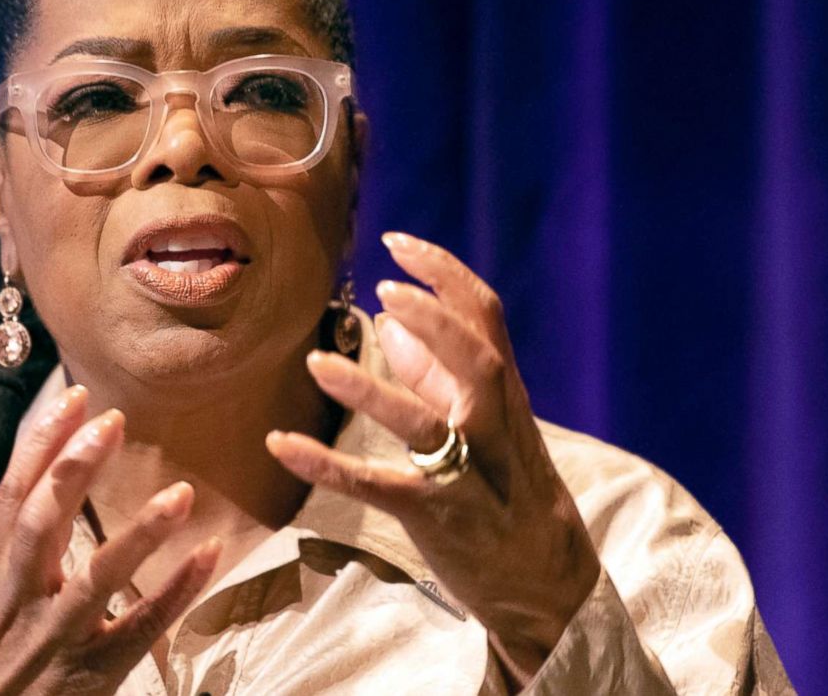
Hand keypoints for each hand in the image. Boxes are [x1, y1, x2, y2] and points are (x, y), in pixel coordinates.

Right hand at [0, 386, 220, 695]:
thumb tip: (24, 515)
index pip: (11, 494)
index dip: (41, 441)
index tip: (73, 398)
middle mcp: (15, 601)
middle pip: (42, 518)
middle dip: (75, 464)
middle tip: (113, 419)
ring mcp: (53, 639)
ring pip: (97, 576)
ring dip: (141, 530)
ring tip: (181, 492)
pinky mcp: (88, 678)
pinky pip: (140, 630)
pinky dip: (177, 592)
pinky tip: (208, 555)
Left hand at [266, 232, 600, 680]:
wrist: (547, 583)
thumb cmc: (508, 491)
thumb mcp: (485, 425)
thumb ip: (437, 373)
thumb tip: (390, 322)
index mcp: (504, 395)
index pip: (486, 319)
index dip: (445, 276)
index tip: (398, 243)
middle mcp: (493, 428)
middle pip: (478, 363)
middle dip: (438, 323)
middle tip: (386, 291)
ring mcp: (468, 475)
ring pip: (425, 427)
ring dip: (371, 392)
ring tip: (316, 364)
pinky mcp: (436, 518)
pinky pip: (379, 488)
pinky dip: (329, 465)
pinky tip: (280, 444)